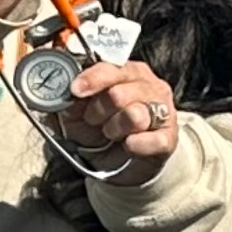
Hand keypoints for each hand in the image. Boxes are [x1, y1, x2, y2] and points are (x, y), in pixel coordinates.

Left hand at [61, 58, 180, 166]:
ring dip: (115, 128)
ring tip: (111, 134)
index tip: (76, 90)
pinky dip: (135, 145)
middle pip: (120, 93)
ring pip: (135, 116)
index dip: (92, 78)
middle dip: (99, 110)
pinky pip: (152, 140)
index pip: (113, 67)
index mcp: (128, 73)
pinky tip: (128, 146)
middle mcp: (150, 87)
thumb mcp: (77, 114)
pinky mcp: (169, 138)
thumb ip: (70, 100)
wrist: (119, 164)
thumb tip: (63, 92)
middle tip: (94, 120)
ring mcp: (163, 111)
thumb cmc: (99, 131)